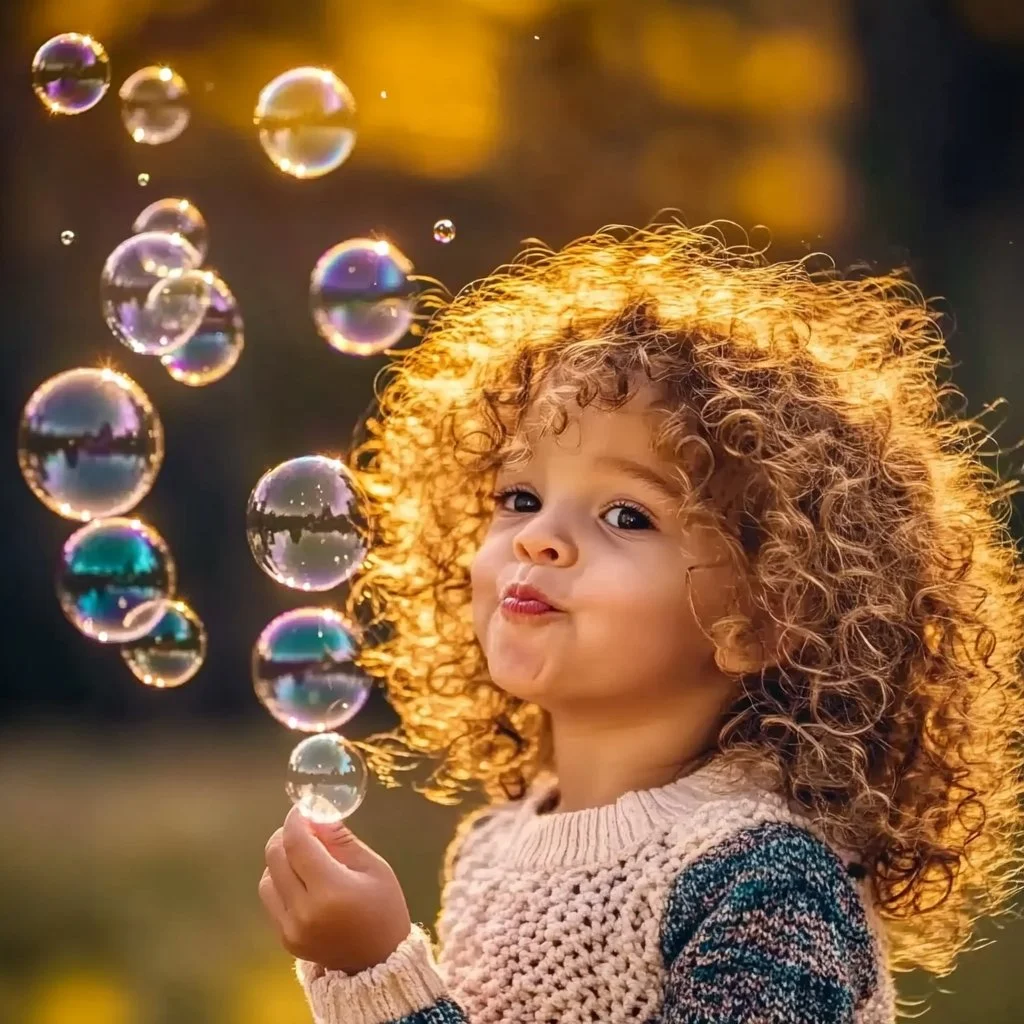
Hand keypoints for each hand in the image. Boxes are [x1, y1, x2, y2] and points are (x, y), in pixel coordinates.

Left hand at [259, 805, 411, 973]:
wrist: (380, 963)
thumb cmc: (384, 909)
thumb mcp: (373, 868)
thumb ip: (342, 840)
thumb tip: (318, 814)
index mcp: (330, 891)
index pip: (297, 843)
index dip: (296, 819)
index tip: (303, 808)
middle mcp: (304, 911)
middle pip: (275, 858)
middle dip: (286, 835)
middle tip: (304, 828)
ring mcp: (291, 929)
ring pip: (266, 879)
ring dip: (280, 861)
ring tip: (304, 857)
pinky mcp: (286, 940)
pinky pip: (271, 900)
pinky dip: (281, 883)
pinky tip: (302, 881)